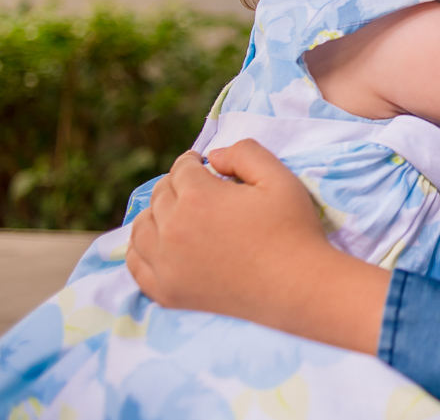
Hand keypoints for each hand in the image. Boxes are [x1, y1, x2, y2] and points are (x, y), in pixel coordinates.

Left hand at [127, 140, 388, 352]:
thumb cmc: (292, 229)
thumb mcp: (279, 177)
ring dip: (156, 213)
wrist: (298, 286)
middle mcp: (173, 229)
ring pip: (141, 227)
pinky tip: (156, 243)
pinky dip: (140, 249)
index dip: (193, 161)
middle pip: (160, 195)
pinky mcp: (167, 291)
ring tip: (175, 211)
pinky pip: (136, 264)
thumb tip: (213, 157)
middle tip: (195, 186)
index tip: (202, 162)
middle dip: (176, 185)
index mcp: (197, 197)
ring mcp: (166, 264)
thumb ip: (245, 153)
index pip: (182, 169)